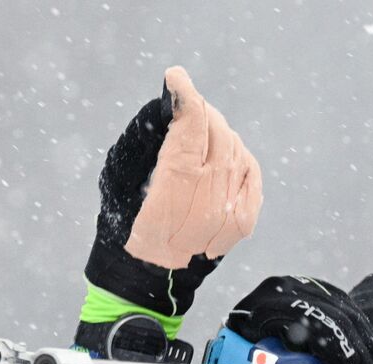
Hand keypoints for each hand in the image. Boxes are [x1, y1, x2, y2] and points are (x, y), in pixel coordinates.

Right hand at [84, 66, 262, 317]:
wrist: (149, 276)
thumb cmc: (127, 226)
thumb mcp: (122, 180)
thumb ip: (147, 143)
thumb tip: (170, 108)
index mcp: (176, 183)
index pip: (191, 124)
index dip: (186, 94)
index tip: (176, 78)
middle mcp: (209, 196)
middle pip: (215, 132)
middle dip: (200, 112)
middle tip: (186, 107)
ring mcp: (230, 210)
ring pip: (234, 148)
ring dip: (218, 133)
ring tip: (201, 133)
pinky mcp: (243, 221)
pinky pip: (250, 171)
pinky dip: (238, 157)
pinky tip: (223, 155)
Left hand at [198, 276, 372, 363]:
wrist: (231, 362)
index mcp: (256, 310)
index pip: (304, 318)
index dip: (334, 346)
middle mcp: (283, 291)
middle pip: (335, 316)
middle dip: (363, 359)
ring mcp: (306, 290)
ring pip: (351, 317)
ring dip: (372, 355)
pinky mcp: (323, 298)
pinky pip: (354, 319)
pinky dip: (368, 347)